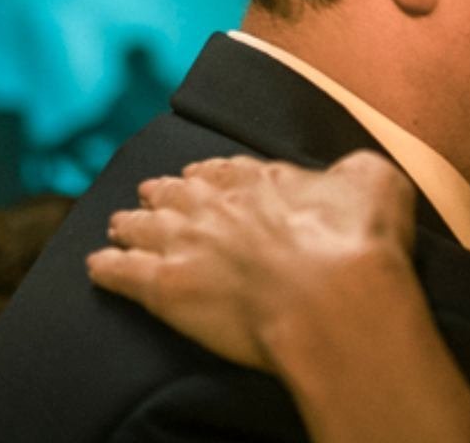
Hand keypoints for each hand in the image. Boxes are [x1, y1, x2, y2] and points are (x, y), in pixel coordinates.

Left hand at [87, 150, 418, 372]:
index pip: (226, 171)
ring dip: (130, 224)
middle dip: (163, 193)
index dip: (210, 175)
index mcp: (263, 178)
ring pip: (143, 228)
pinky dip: (106, 268)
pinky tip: (95, 266)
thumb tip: (349, 175)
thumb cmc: (360, 241)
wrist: (332, 298)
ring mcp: (186, 244)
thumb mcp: (374, 182)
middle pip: (177, 194)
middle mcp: (216, 204)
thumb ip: (352, 172)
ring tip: (119, 224)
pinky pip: (122, 274)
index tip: (199, 176)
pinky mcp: (165, 288)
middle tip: (149, 194)